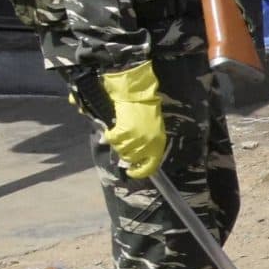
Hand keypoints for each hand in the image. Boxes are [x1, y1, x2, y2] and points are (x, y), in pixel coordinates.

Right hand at [99, 61, 168, 179]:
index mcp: (158, 144)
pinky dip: (110, 135)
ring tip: (120, 132)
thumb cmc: (147, 112)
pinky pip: (112, 140)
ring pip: (120, 150)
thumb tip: (132, 161)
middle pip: (130, 159)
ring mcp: (136, 139)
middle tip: (123, 142)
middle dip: (125, 152)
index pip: (150, 167)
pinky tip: (113, 128)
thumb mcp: (152, 131)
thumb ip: (146, 145)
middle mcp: (149, 144)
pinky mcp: (124, 132)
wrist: (139, 96)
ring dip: (117, 143)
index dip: (140, 172)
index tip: (131, 171)